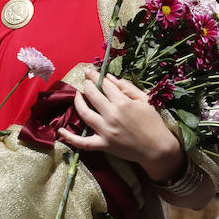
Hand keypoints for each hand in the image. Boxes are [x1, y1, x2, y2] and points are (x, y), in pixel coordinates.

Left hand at [58, 69, 183, 182]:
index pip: (105, 85)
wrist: (157, 148)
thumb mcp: (145, 99)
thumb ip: (127, 87)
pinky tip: (61, 131)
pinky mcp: (103, 145)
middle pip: (92, 95)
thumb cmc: (153, 122)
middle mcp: (111, 115)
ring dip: (78, 101)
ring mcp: (105, 131)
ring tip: (78, 94)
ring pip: (84, 113)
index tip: (91, 71)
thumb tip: (111, 78)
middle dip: (87, 85)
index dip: (97, 76)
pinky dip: (70, 137)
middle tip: (86, 80)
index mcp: (123, 102)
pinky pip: (82, 142)